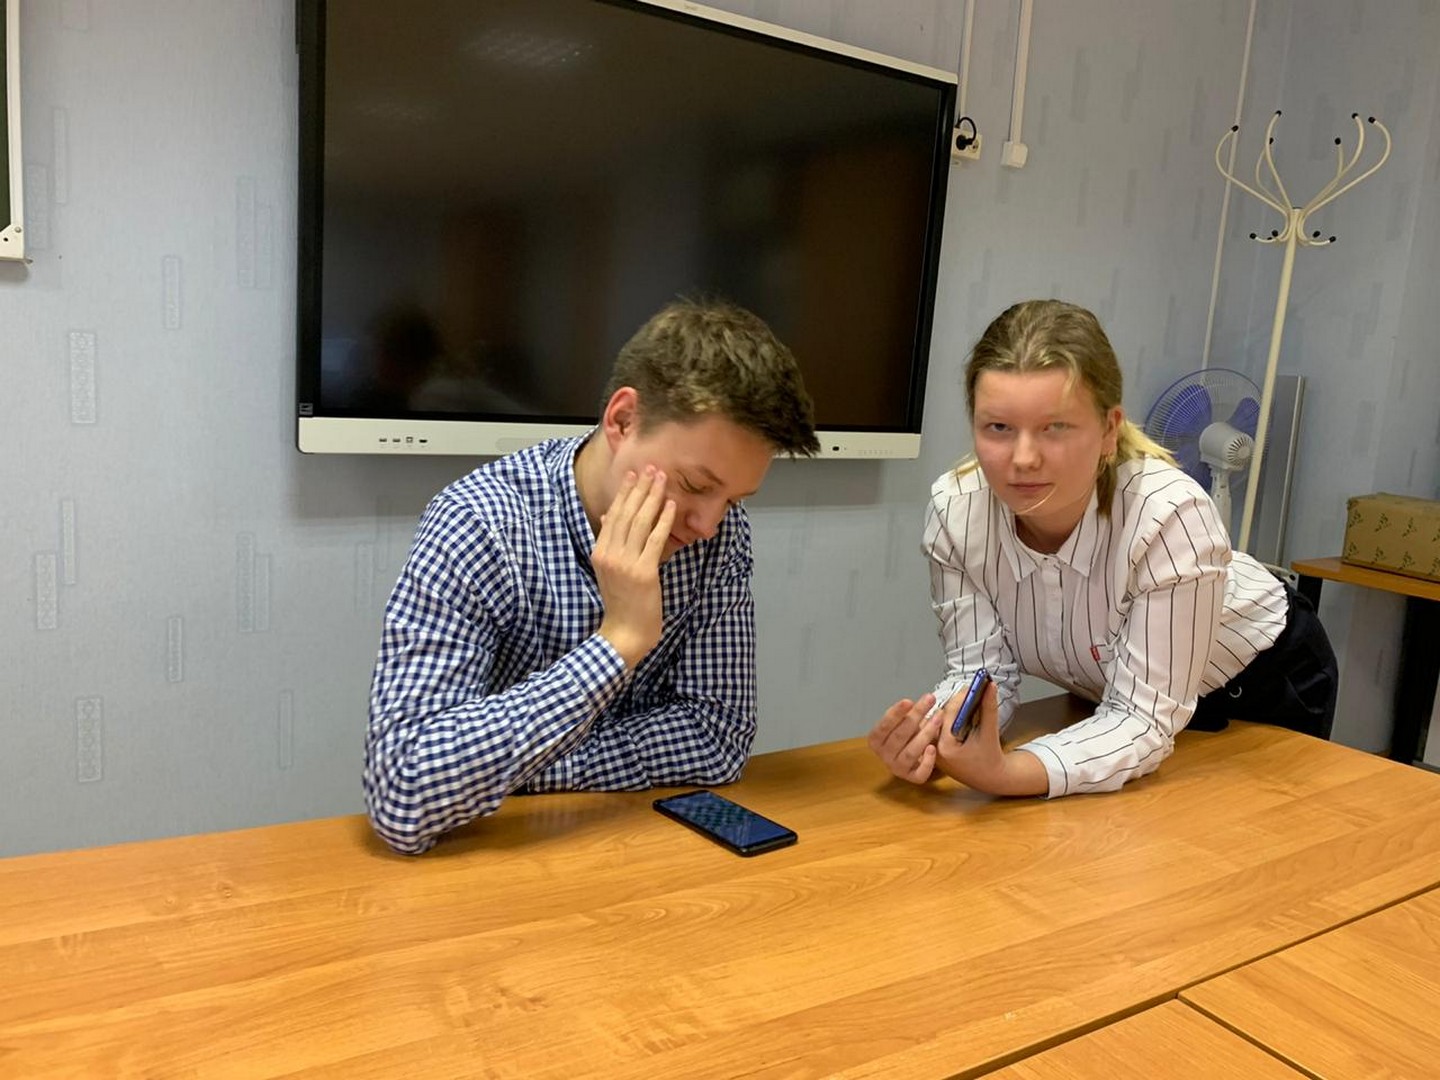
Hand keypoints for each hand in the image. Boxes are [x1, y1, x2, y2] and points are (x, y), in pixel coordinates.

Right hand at [593, 467, 676, 667]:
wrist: (624, 633)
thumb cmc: (620, 603)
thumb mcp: (607, 569)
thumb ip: (608, 542)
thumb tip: (607, 515)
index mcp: (600, 552)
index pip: (613, 515)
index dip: (625, 493)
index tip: (634, 474)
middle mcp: (610, 554)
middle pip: (627, 514)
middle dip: (640, 488)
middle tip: (651, 467)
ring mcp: (626, 563)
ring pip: (641, 523)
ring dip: (653, 498)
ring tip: (662, 479)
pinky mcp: (644, 572)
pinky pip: (655, 540)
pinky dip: (664, 521)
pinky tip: (671, 506)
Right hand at [867, 693, 945, 783]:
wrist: (910, 757)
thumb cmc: (905, 735)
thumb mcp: (900, 722)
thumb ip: (906, 713)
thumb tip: (923, 700)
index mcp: (876, 740)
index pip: (884, 725)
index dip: (896, 713)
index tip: (908, 701)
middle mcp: (884, 756)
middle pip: (900, 736)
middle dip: (916, 716)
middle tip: (929, 700)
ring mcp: (898, 768)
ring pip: (911, 752)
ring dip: (925, 733)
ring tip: (937, 718)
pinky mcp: (912, 778)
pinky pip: (920, 773)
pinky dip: (927, 761)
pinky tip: (933, 748)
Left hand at [933, 681, 1046, 795]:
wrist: (989, 779)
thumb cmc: (990, 758)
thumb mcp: (990, 733)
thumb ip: (989, 709)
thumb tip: (990, 686)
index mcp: (946, 747)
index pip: (949, 714)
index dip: (960, 697)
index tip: (970, 686)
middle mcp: (933, 749)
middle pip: (940, 715)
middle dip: (954, 703)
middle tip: (968, 690)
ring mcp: (930, 750)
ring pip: (935, 720)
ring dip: (947, 710)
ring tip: (964, 700)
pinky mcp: (932, 748)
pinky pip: (934, 727)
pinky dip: (944, 718)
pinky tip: (957, 712)